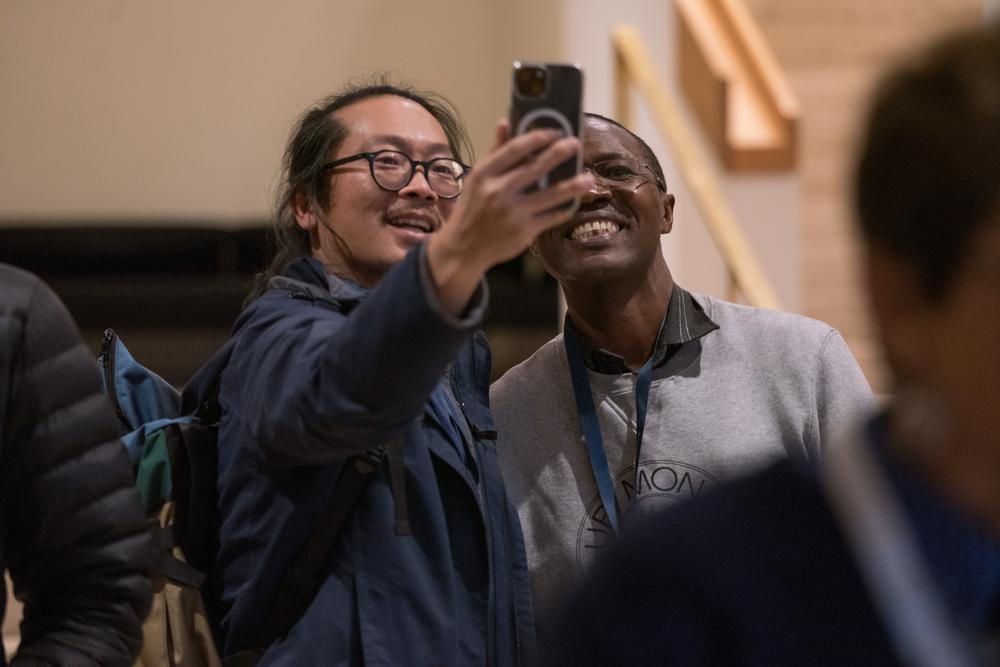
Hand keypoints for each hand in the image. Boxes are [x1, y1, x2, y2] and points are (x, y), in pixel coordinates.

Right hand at [427, 121, 593, 313]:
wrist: (464, 248)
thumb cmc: (473, 209)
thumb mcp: (477, 178)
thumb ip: (495, 152)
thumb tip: (505, 122)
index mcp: (485, 173)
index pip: (516, 148)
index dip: (539, 137)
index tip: (556, 131)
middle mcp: (498, 191)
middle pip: (536, 168)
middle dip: (560, 153)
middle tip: (576, 144)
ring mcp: (513, 212)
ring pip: (552, 195)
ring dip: (574, 185)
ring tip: (589, 178)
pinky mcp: (524, 231)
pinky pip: (552, 216)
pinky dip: (565, 209)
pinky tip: (574, 202)